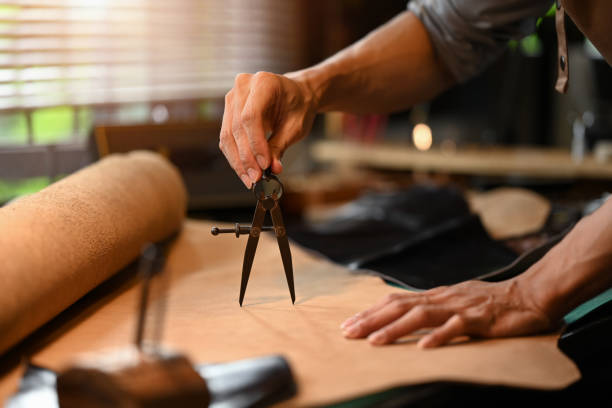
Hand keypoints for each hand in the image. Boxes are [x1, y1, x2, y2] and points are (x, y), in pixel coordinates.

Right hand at [219, 71, 317, 187]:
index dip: (255, 143)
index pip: (251, 116)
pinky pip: (227, 138)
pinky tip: (245, 172)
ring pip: (228, 135)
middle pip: (237, 127)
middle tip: (256, 178)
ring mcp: (232, 98)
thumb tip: (273, 169)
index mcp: (263, 82)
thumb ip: (281, 146)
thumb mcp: (296, 126)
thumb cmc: (298, 107)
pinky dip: (235, 157)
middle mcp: (243, 86)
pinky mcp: (228, 112)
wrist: (296, 96)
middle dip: (246, 157)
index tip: (263, 165)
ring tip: (250, 179)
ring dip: (238, 161)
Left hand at [340, 279, 555, 347]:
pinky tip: (424, 347)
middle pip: (400, 307)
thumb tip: (407, 313)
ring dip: (395, 328)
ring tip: (375, 341)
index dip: (371, 312)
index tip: (349, 324)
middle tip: (349, 333)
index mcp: (436, 296)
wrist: (530, 294)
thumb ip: (434, 308)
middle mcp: (443, 299)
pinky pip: (456, 328)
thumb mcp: (456, 301)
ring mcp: (460, 308)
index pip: (396, 301)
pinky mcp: (479, 319)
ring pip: (421, 315)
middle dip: (372, 320)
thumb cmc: (492, 301)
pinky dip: (439, 337)